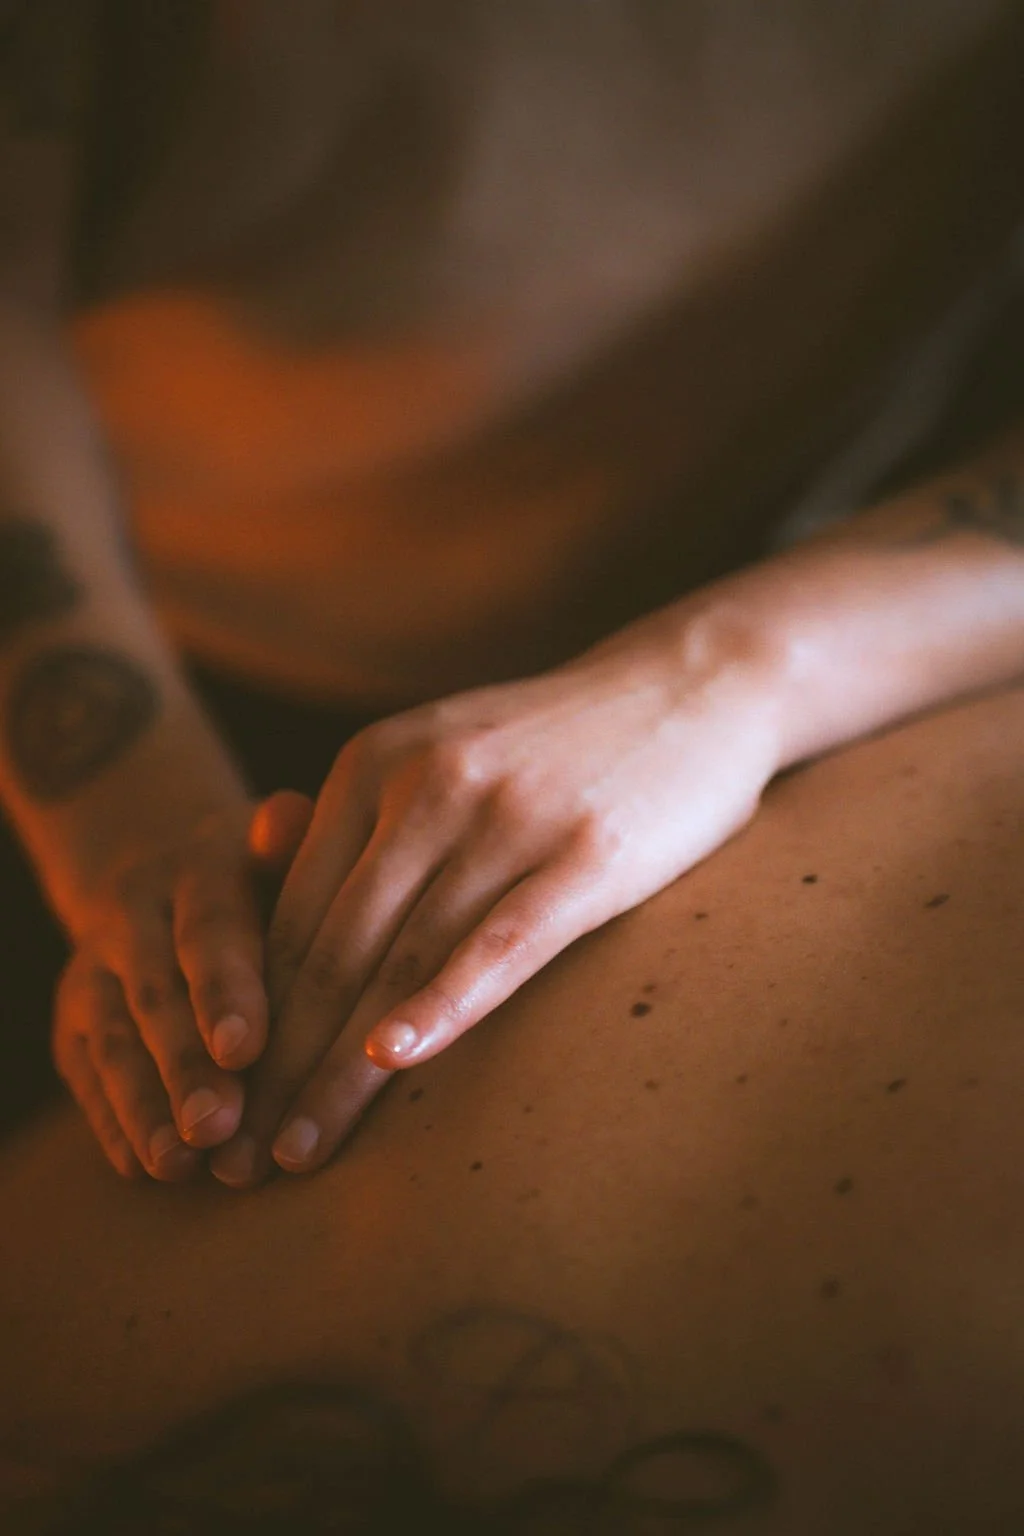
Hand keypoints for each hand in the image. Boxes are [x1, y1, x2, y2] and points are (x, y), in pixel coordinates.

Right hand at [52, 793, 311, 1180]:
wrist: (158, 865)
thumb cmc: (254, 871)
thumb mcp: (272, 841)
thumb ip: (287, 838)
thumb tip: (290, 817)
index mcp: (196, 871)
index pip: (209, 931)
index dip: (225, 990)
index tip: (246, 1050)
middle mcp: (133, 918)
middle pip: (157, 997)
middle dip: (185, 1067)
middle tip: (219, 1127)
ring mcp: (94, 971)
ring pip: (114, 1042)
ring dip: (144, 1107)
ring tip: (179, 1163)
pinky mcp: (72, 1021)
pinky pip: (87, 1074)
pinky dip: (113, 1123)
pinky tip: (144, 1169)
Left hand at [209, 610, 783, 1187]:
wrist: (689, 686)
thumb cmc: (557, 746)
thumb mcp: (441, 759)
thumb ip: (368, 832)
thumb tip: (289, 945)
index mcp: (372, 765)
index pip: (289, 915)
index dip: (248, 1018)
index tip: (221, 1099)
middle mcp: (425, 784)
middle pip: (329, 948)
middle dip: (275, 1063)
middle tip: (236, 1156)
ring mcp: (505, 818)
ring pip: (399, 959)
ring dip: (338, 1067)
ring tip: (296, 1150)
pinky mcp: (584, 853)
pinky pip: (498, 943)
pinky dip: (441, 1005)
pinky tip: (396, 1061)